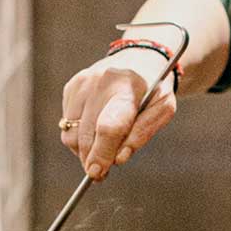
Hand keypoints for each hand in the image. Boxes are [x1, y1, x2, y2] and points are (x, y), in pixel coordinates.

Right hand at [58, 50, 177, 180]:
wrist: (138, 58)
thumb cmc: (153, 89)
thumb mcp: (163, 109)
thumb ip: (143, 133)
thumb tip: (118, 158)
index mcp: (128, 87)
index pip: (109, 126)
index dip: (102, 153)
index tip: (97, 172)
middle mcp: (100, 82)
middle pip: (86, 134)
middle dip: (92, 159)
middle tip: (101, 172)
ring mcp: (82, 84)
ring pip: (71, 133)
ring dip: (83, 151)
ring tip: (101, 151)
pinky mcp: (71, 87)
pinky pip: (66, 124)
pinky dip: (78, 136)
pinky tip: (95, 131)